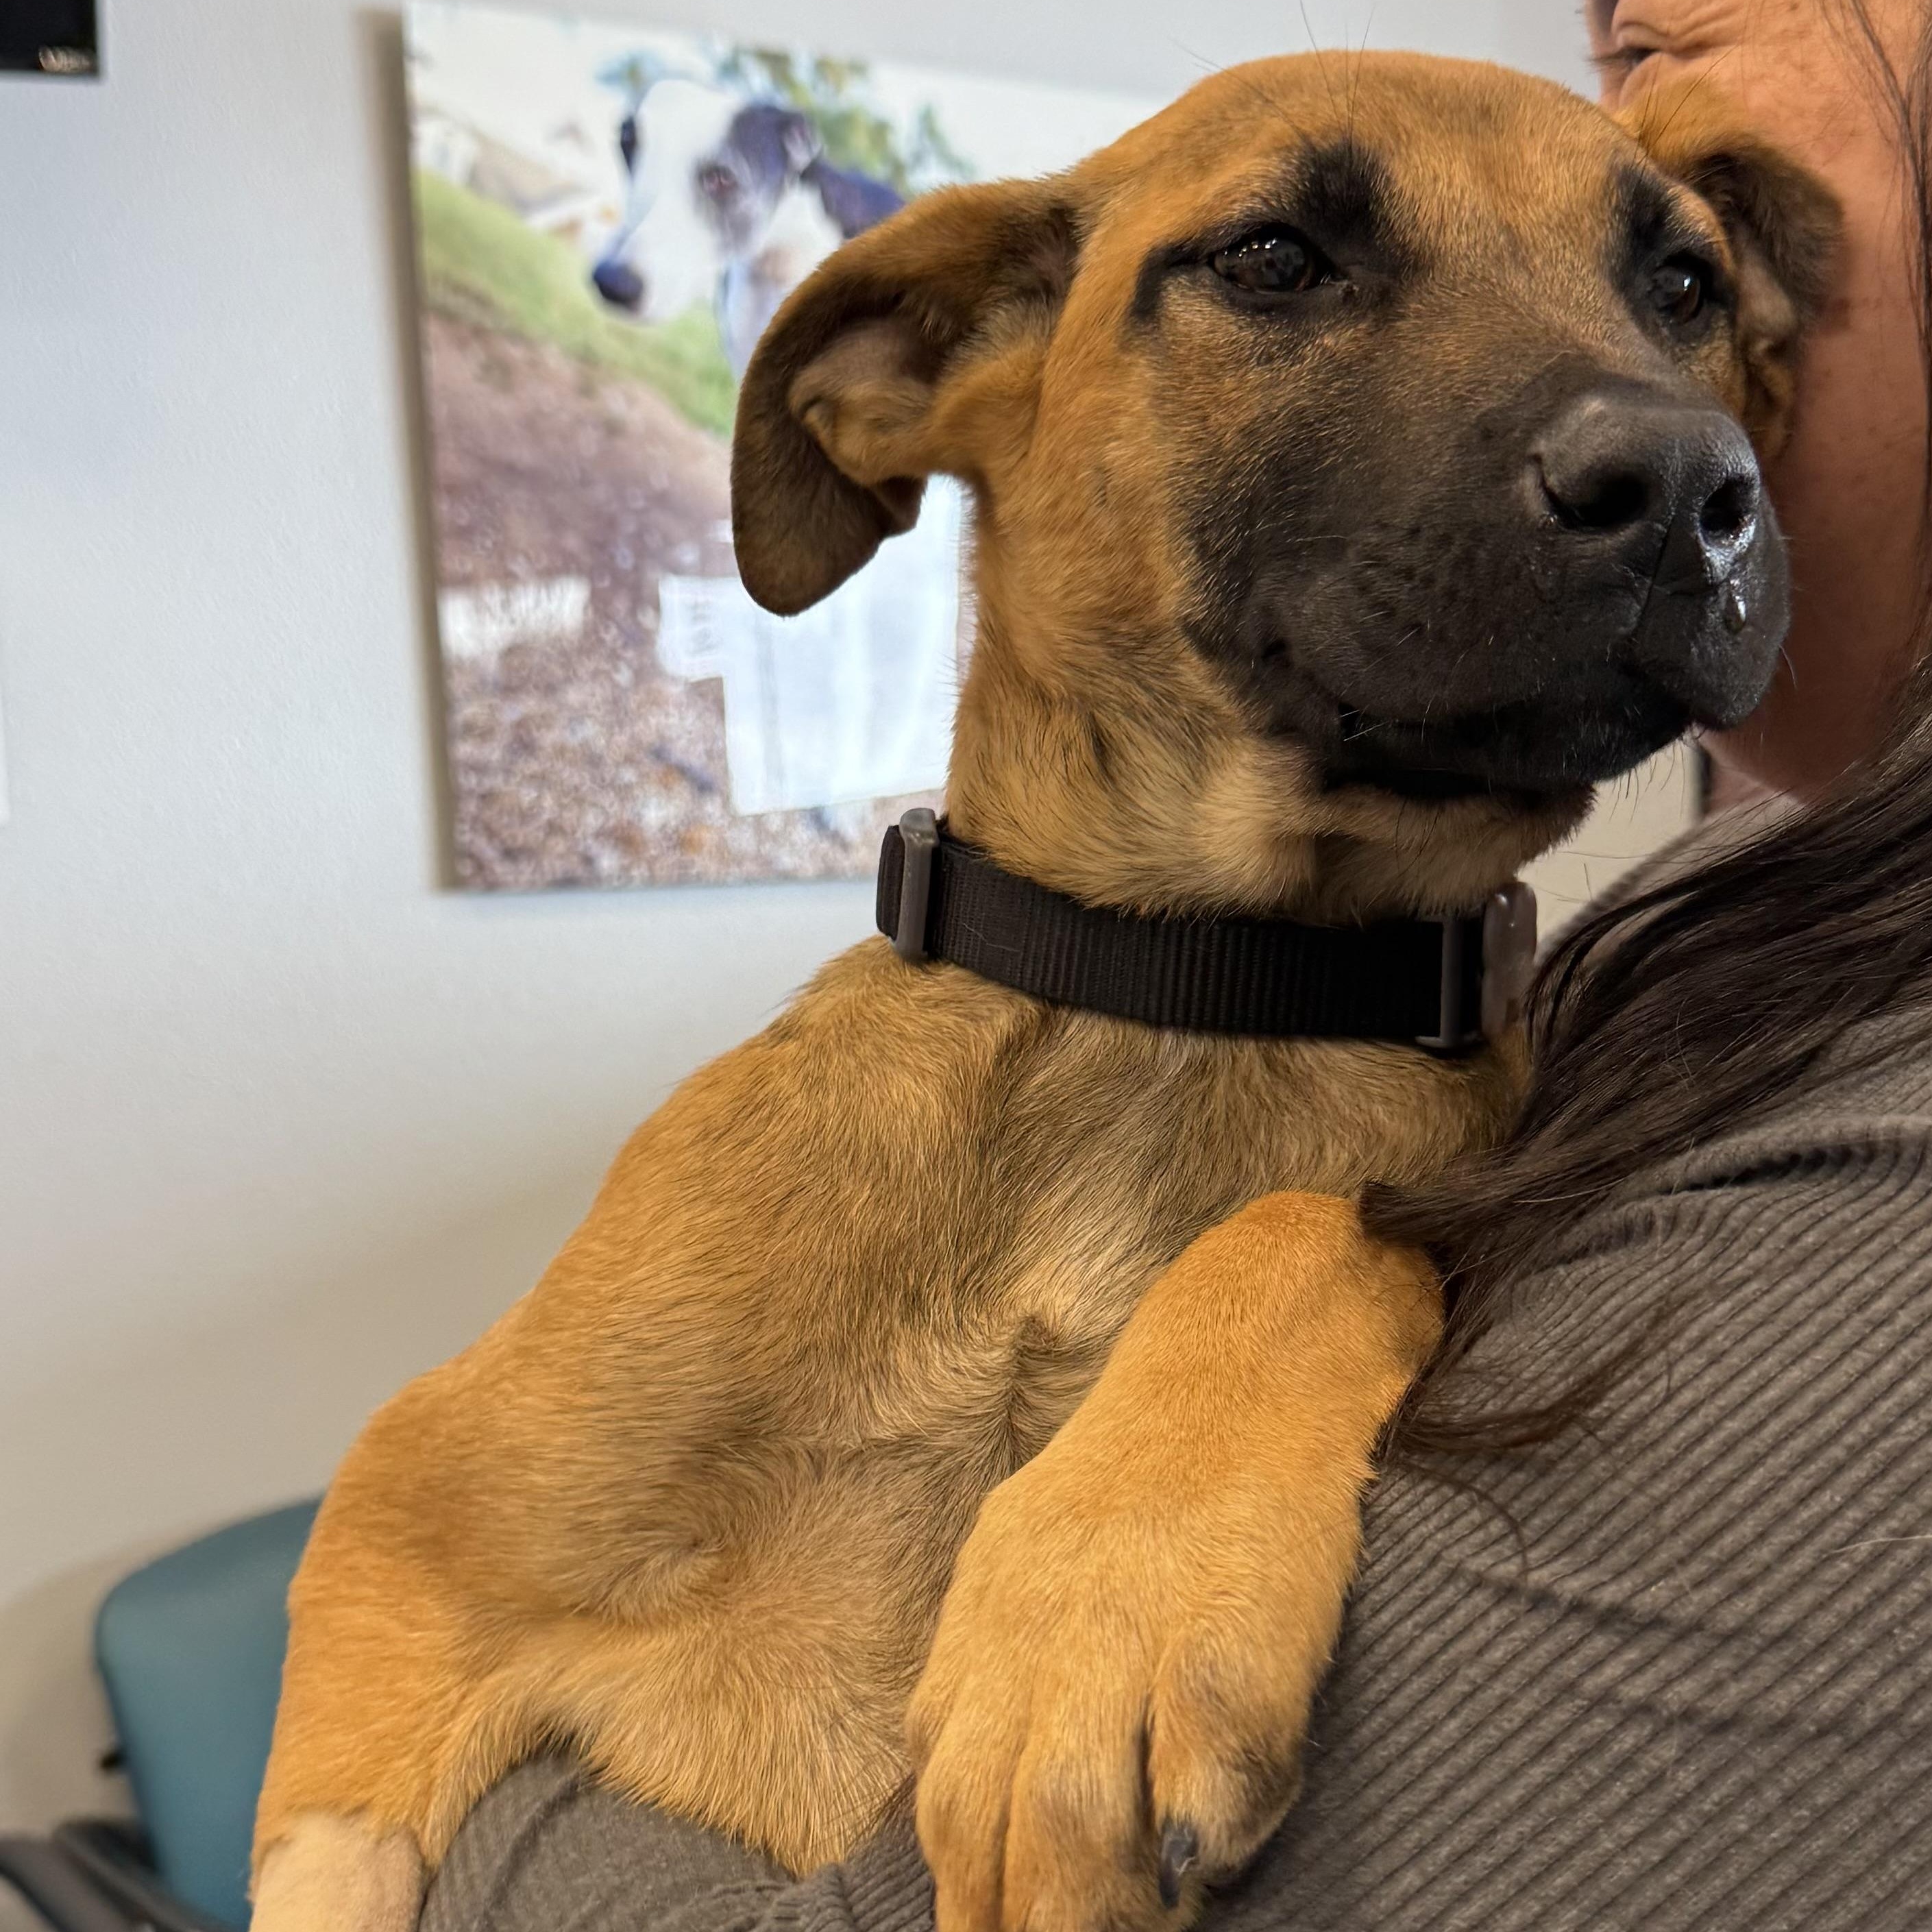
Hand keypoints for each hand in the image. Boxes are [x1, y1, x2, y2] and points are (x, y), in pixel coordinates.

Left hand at [905, 1194, 1438, 1931]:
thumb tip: (953, 1812)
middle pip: (988, 1818)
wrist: (1253, 1344)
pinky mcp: (1235, 1604)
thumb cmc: (1144, 1479)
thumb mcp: (1030, 1562)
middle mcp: (1042, 1625)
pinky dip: (1198, 1823)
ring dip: (1090, 1908)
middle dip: (1014, 1921)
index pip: (943, 1793)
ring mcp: (1134, 1617)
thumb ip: (988, 1678)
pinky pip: (1205, 1741)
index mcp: (990, 1617)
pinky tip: (1202, 1863)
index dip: (963, 1894)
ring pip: (1070, 1805)